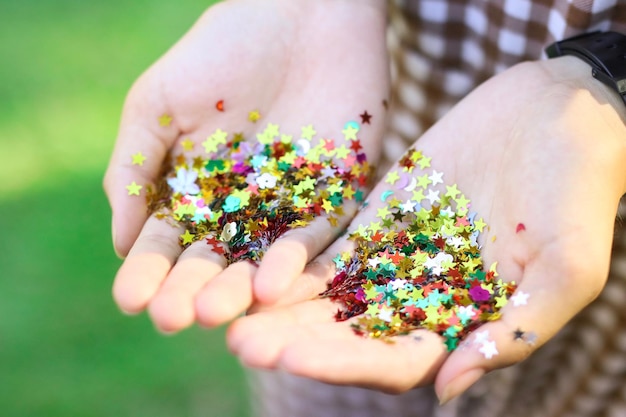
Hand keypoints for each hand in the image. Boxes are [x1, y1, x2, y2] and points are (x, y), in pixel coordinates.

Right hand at [103, 0, 389, 331]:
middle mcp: (241, 207)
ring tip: (217, 314)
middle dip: (191, 289)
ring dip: (240, 289)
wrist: (302, 11)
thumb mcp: (159, 101)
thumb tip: (122, 242)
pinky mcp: (334, 195)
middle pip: (214, 260)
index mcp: (196, 189)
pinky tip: (271, 285)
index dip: (148, 270)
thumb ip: (135, 166)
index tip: (131, 298)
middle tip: (172, 319)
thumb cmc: (223, 49)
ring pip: (262, 260)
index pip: (168, 240)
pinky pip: (315, 237)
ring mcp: (288, 205)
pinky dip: (293, 261)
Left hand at [227, 56, 625, 397]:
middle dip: (294, 339)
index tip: (296, 359)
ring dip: (279, 305)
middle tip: (240, 340)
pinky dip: (290, 260)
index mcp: (463, 324)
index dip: (345, 363)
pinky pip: (327, 246)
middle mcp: (420, 300)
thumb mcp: (567, 266)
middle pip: (347, 333)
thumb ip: (515, 330)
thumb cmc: (575, 191)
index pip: (395, 359)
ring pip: (327, 294)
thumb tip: (448, 390)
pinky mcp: (374, 221)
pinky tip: (250, 266)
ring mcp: (393, 259)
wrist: (553, 117)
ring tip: (227, 308)